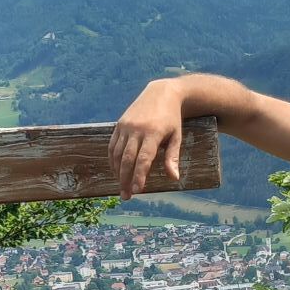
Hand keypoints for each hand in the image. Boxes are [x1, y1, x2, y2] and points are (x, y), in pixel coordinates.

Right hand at [109, 82, 183, 198]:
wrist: (161, 93)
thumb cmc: (172, 118)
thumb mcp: (176, 136)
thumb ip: (172, 157)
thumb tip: (174, 178)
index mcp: (153, 133)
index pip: (144, 159)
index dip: (139, 175)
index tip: (138, 190)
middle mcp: (136, 129)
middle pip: (128, 159)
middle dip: (125, 179)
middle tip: (126, 196)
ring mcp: (126, 126)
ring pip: (118, 154)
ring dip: (118, 172)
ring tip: (121, 187)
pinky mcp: (119, 124)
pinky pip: (112, 145)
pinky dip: (113, 160)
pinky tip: (116, 171)